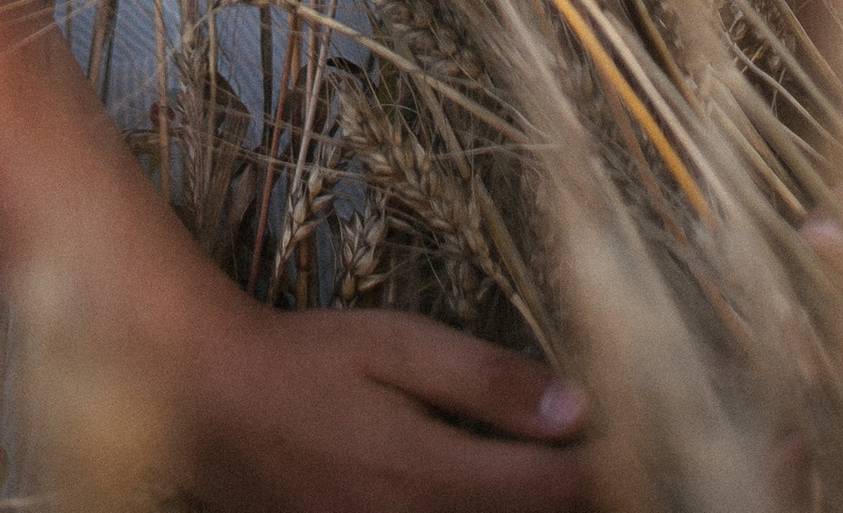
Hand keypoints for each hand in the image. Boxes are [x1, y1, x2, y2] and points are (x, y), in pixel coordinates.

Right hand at [176, 296, 593, 512]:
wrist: (209, 405)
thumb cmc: (307, 360)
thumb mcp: (398, 345)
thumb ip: (488, 381)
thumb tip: (578, 409)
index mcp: (432, 476)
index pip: (555, 491)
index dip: (606, 466)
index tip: (633, 433)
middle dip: (577, 496)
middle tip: (606, 458)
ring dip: (531, 508)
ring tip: (551, 474)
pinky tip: (493, 490)